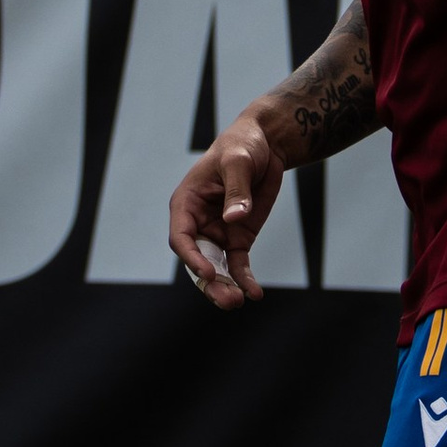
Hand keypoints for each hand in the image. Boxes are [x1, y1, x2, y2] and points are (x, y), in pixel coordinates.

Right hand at [167, 101, 288, 308]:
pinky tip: (254, 294)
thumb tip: (234, 218)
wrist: (265, 144)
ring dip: (226, 286)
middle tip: (227, 299)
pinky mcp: (239, 237)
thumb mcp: (238, 161)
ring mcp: (218, 232)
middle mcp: (198, 222)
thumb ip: (236, 190)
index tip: (208, 273)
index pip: (181, 237)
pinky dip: (245, 280)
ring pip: (216, 268)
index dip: (191, 258)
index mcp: (186, 203)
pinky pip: (238, 265)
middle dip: (210, 282)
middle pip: (197, 260)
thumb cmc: (242, 146)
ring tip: (238, 302)